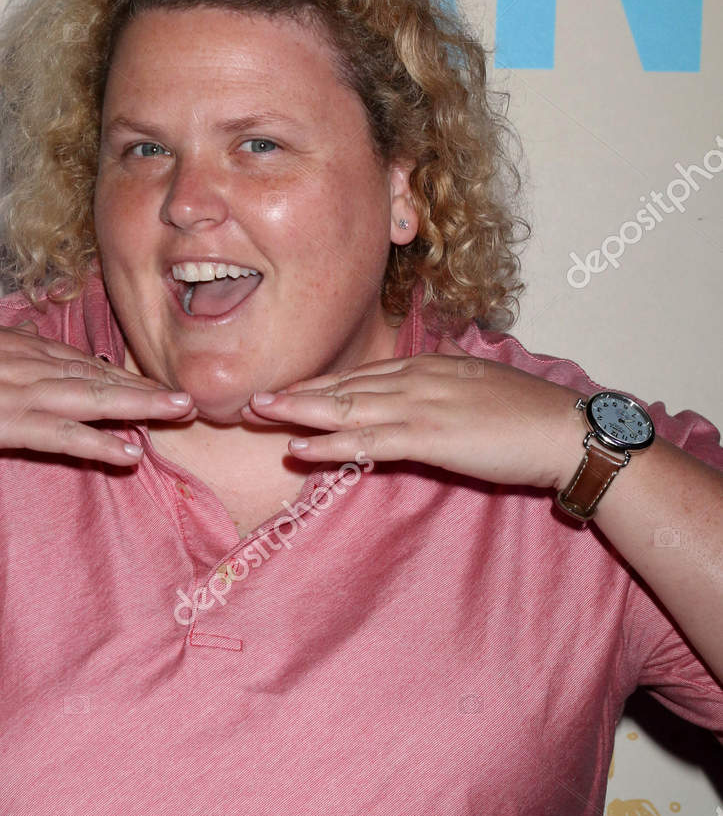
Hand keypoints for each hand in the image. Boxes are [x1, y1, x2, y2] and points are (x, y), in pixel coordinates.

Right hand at [0, 314, 191, 465]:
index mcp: (18, 345)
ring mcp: (21, 392)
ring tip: (180, 413)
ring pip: (95, 399)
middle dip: (147, 387)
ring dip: (141, 407)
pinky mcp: (8, 422)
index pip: (81, 361)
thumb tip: (17, 331)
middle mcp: (29, 363)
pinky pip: (65, 435)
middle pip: (100, 375)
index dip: (121, 375)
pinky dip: (100, 442)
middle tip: (191, 395)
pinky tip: (130, 452)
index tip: (154, 383)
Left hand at [246, 337, 586, 491]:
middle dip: (296, 393)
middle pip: (344, 385)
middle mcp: (417, 379)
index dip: (321, 383)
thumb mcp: (479, 389)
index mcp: (429, 366)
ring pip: (346, 407)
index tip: (287, 389)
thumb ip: (447, 388)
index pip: (363, 374)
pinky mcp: (428, 437)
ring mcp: (420, 406)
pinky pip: (366, 441)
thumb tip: (429, 393)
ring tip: (258, 414)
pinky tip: (298, 448)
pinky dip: (328, 445)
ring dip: (298, 412)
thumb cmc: (528, 417)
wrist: (564, 431)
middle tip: (251, 400)